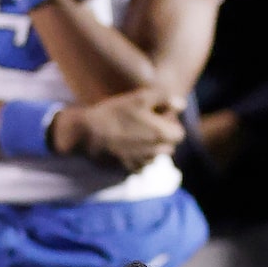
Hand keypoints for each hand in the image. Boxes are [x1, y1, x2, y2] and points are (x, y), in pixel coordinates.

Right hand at [53, 87, 184, 172]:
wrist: (86, 134)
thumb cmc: (114, 113)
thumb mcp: (140, 98)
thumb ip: (164, 98)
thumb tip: (181, 104)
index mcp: (163, 134)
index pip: (179, 133)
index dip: (169, 124)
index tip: (156, 116)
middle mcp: (156, 152)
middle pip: (168, 146)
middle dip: (161, 137)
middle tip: (143, 124)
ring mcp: (142, 163)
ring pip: (154, 157)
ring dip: (149, 148)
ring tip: (132, 134)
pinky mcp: (128, 169)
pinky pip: (139, 165)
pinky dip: (136, 158)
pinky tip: (123, 146)